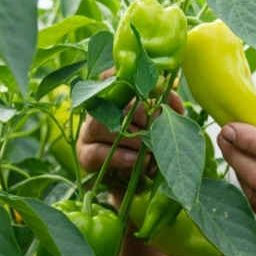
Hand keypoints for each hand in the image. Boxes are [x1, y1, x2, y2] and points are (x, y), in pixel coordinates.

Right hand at [75, 68, 184, 188]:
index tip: (139, 79)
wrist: (137, 182)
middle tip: (157, 129)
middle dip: (138, 115)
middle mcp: (97, 110)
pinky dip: (118, 156)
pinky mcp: (85, 155)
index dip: (118, 74)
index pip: (108, 77)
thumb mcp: (165, 128)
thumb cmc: (151, 148)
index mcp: (115, 99)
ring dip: (130, 139)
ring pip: (101, 126)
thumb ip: (170, 111)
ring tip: (149, 152)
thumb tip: (169, 95)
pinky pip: (96, 152)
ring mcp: (88, 132)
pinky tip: (134, 161)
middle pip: (110, 102)